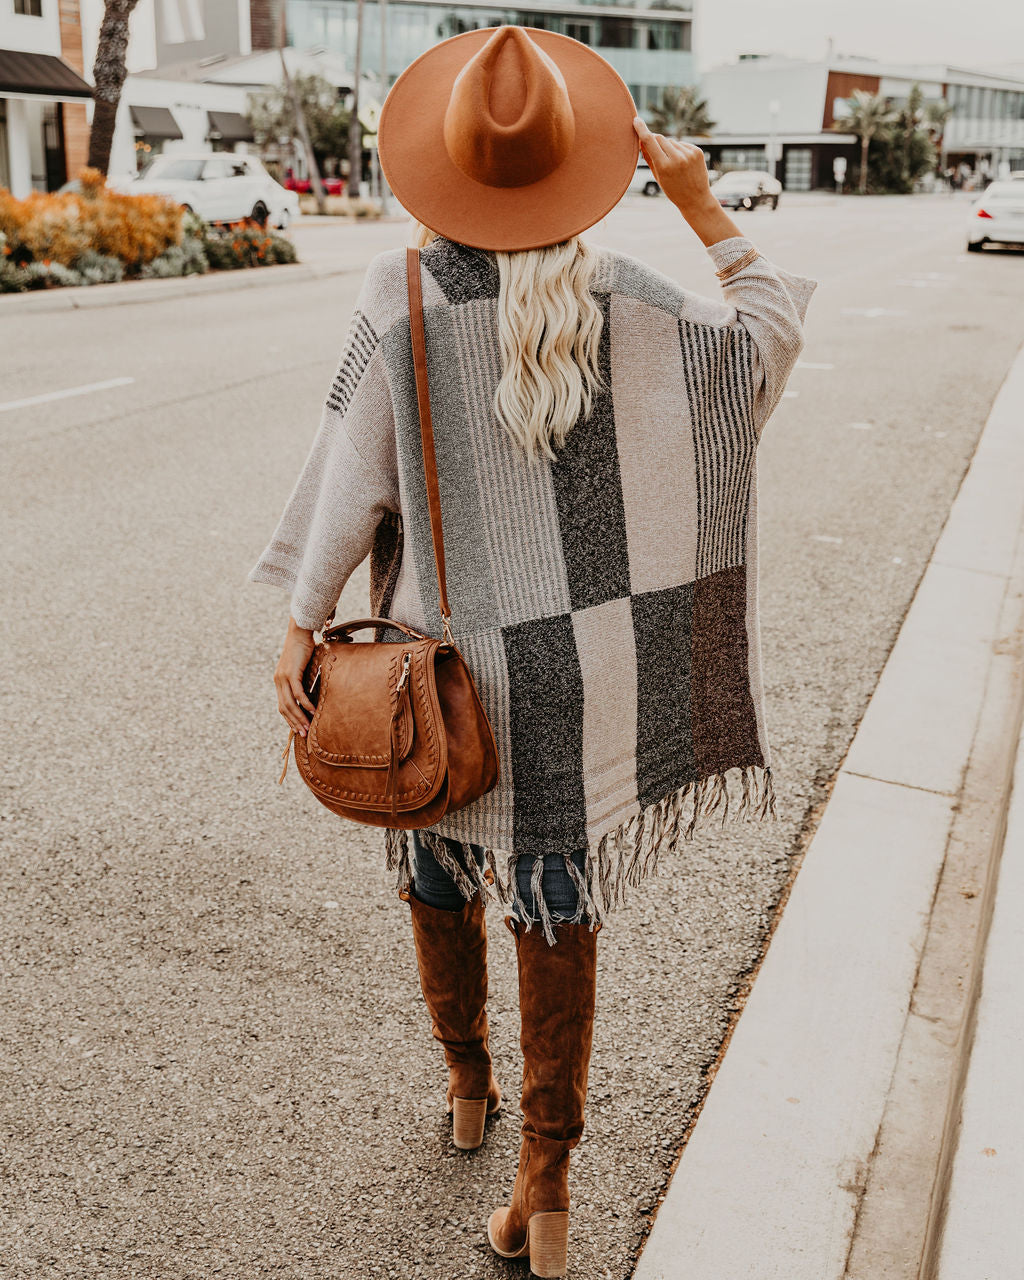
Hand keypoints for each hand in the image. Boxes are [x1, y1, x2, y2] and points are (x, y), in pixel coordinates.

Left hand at [274, 617, 316, 736]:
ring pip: (290, 704)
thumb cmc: (304, 647)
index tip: (299, 728)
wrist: (300, 631)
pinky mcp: (291, 674)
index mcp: (279, 680)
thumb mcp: (302, 667)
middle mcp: (278, 681)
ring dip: (299, 717)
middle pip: (284, 708)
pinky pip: (298, 694)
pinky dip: (306, 704)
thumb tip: (313, 690)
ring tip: (308, 728)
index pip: (282, 705)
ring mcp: (283, 678)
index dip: (290, 718)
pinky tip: (313, 711)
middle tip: (303, 734)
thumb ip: (304, 679)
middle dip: (294, 723)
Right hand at [632, 116, 715, 214]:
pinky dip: (679, 150)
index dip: (641, 130)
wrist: (696, 199)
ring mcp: (689, 154)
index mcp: (664, 166)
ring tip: (674, 164)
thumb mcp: (658, 177)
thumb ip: (649, 158)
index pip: (650, 141)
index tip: (636, 120)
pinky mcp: (697, 151)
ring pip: (672, 141)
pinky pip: (682, 144)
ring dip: (669, 148)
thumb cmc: (673, 190)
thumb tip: (641, 140)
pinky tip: (683, 163)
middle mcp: (677, 158)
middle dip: (655, 141)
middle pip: (660, 138)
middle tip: (655, 151)